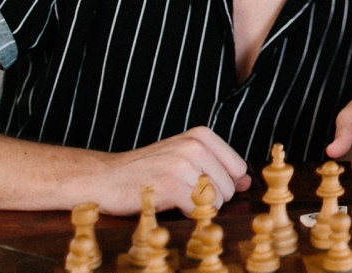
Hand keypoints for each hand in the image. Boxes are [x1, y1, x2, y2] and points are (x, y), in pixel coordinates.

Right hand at [86, 126, 250, 215]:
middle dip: (210, 198)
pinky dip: (186, 214)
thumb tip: (246, 181)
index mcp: (202, 136)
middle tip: (180, 191)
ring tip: (173, 196)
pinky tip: (168, 204)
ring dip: (196, 207)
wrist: (105, 178)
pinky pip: (199, 210)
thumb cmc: (146, 171)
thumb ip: (217, 167)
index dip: (222, 184)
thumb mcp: (184, 158)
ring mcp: (184, 165)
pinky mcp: (172, 185)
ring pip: (216, 201)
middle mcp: (195, 146)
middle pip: (230, 188)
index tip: (199, 184)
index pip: (238, 169)